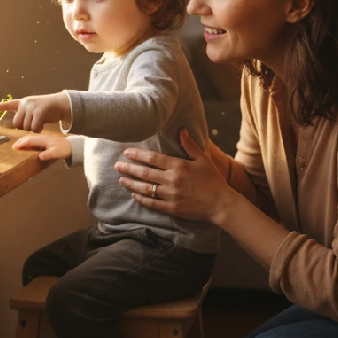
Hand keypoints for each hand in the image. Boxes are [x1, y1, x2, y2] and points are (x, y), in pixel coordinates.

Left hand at [0, 91, 70, 132]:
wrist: (60, 104)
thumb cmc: (47, 110)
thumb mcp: (34, 108)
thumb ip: (25, 113)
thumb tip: (18, 125)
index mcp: (22, 102)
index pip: (8, 104)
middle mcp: (25, 103)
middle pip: (17, 124)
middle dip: (23, 128)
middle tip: (32, 125)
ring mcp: (32, 107)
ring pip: (25, 127)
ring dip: (32, 129)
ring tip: (39, 124)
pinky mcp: (39, 111)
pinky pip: (34, 128)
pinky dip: (38, 130)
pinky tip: (42, 126)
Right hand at [11, 134, 71, 161]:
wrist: (73, 146)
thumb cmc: (64, 149)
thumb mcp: (56, 153)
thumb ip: (48, 155)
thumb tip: (39, 157)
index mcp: (44, 140)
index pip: (30, 140)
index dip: (22, 143)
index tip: (15, 147)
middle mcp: (43, 138)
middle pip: (29, 138)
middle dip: (20, 141)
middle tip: (13, 146)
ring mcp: (44, 139)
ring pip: (31, 139)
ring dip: (24, 141)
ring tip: (18, 145)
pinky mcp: (46, 142)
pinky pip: (34, 141)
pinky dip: (28, 142)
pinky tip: (28, 145)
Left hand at [115, 129, 234, 223]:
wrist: (220, 203)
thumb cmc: (213, 180)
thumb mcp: (202, 159)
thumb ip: (189, 145)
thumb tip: (181, 130)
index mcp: (178, 166)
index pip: (153, 158)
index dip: (137, 155)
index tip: (126, 152)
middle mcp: (172, 180)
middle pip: (144, 173)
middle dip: (129, 169)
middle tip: (117, 166)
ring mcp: (170, 195)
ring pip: (145, 188)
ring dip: (131, 184)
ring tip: (121, 180)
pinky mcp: (171, 208)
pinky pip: (152, 203)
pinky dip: (141, 198)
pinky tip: (134, 194)